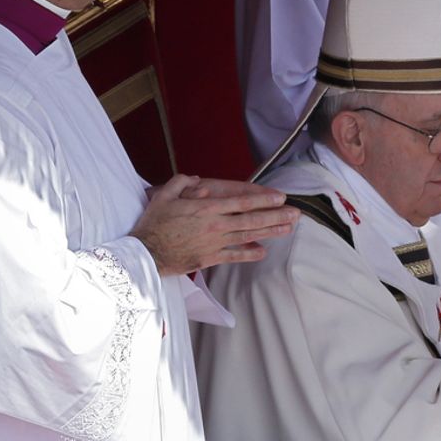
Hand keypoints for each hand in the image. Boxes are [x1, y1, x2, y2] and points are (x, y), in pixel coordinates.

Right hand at [131, 175, 299, 275]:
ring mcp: (214, 243)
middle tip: (296, 213)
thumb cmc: (153, 223)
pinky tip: (263, 252)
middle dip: (276, 216)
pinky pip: (234, 256)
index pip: (241, 202)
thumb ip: (183, 183)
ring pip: (248, 236)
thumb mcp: (164, 195)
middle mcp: (215, 225)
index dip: (263, 199)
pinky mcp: (209, 259)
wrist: (144, 253)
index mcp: (206, 208)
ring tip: (289, 229)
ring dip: (270, 232)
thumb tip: (198, 180)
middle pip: (251, 220)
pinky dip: (249, 254)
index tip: (280, 197)